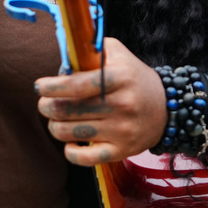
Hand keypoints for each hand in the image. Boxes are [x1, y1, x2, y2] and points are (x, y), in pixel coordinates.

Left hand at [35, 38, 164, 165]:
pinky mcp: (121, 151)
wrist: (167, 108)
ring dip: (55, 126)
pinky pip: (85, 158)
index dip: (53, 86)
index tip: (40, 86)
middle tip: (45, 103)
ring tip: (55, 118)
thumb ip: (90, 50)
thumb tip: (62, 60)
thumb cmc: (133, 78)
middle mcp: (123, 104)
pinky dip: (70, 150)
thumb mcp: (118, 54)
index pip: (79, 84)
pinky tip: (69, 140)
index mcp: (121, 77)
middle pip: (70, 110)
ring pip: (72, 133)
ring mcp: (122, 130)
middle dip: (48, 107)